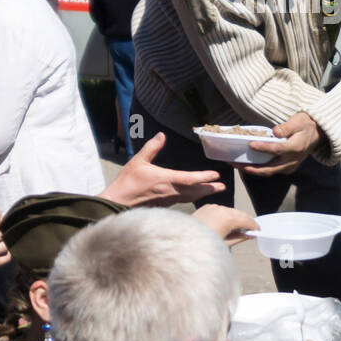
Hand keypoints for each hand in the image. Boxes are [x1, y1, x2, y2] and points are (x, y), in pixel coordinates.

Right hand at [103, 132, 225, 207]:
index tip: (216, 175)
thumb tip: (161, 135)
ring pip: (190, 197)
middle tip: (222, 186)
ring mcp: (168, 200)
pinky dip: (192, 197)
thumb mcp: (138, 161)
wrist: (118, 203)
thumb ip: (151, 148)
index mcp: (166, 180)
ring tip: (215, 191)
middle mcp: (170, 192)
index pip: (190, 179)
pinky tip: (194, 195)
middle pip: (195, 190)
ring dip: (203, 193)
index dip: (204, 177)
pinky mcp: (164, 205)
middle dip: (210, 188)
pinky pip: (183, 200)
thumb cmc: (127, 183)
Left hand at [191, 204, 258, 244]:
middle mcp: (221, 209)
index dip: (254, 226)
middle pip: (240, 214)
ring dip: (235, 218)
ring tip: (238, 229)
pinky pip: (220, 210)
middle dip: (246, 221)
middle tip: (251, 230)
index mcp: (228, 218)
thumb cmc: (203, 245)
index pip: (247, 220)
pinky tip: (225, 224)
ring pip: (230, 211)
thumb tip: (249, 235)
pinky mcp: (206, 207)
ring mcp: (213, 207)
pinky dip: (225, 215)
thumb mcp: (225, 244)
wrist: (184, 242)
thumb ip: (240, 238)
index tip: (258, 231)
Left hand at [241, 111, 320, 176]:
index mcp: (296, 148)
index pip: (276, 149)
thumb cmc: (305, 125)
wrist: (317, 134)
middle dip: (251, 168)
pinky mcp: (287, 168)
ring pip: (269, 172)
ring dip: (253, 170)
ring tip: (237, 165)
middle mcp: (292, 161)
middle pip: (269, 168)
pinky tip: (248, 164)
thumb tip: (275, 132)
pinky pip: (271, 171)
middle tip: (235, 164)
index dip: (263, 148)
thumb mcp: (298, 121)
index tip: (250, 144)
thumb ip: (286, 127)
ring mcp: (290, 166)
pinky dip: (259, 169)